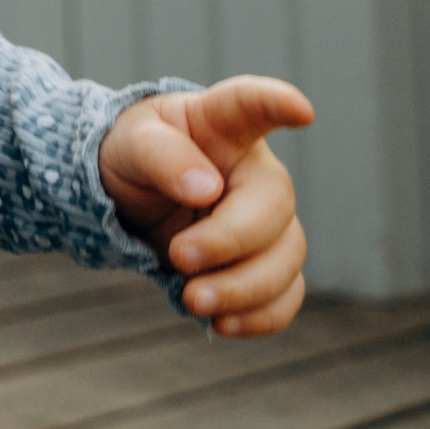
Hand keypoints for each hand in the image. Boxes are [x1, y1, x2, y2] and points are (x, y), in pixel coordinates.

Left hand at [99, 75, 315, 336]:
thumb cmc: (133, 154)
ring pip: (286, 259)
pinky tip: (222, 325)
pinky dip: (260, 317)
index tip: (300, 109)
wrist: (129, 195)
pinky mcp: (261, 264)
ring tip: (193, 301)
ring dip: (244, 288)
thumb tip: (206, 188)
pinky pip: (285, 296)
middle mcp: (254, 172)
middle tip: (179, 257)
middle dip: (230, 242)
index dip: (277, 103)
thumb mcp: (129, 144)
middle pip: (273, 208)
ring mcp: (265, 220)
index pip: (251, 105)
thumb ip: (161, 157)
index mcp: (220, 125)